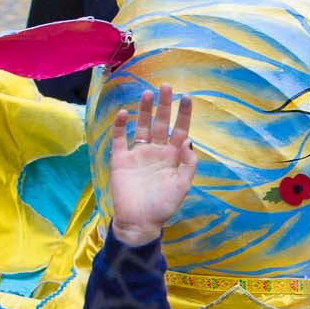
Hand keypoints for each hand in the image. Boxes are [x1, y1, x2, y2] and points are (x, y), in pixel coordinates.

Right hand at [107, 85, 196, 245]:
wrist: (138, 221)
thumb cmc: (162, 205)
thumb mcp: (181, 186)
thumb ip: (188, 165)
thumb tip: (189, 142)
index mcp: (172, 157)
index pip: (180, 131)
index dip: (183, 115)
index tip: (187, 97)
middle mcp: (156, 151)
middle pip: (161, 123)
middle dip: (164, 105)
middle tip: (166, 86)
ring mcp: (138, 153)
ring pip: (142, 126)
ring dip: (144, 110)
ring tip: (147, 93)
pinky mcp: (121, 159)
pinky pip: (120, 138)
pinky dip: (121, 126)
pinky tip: (125, 113)